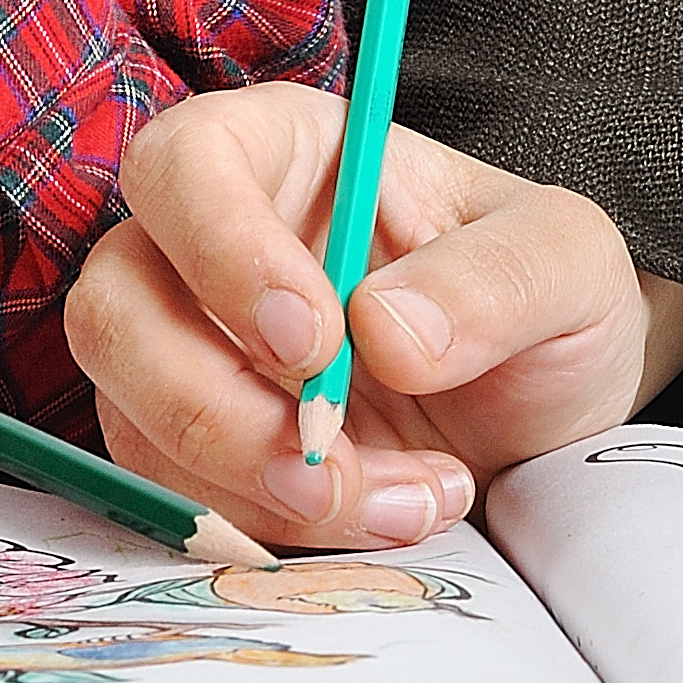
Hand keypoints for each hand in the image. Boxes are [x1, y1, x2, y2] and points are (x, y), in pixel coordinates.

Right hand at [64, 85, 682, 547]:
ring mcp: (187, 350)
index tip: (315, 342)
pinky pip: (171, 497)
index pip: (185, 165)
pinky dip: (266, 529)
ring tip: (409, 503)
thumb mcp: (567, 263)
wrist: (546, 411)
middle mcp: (209, 245)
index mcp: (286, 153)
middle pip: (115, 305)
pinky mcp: (191, 448)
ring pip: (132, 416)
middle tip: (330, 464)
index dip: (222, 251)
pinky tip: (383, 520)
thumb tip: (388, 331)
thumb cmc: (542, 299)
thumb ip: (497, 281)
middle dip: (212, 408)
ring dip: (252, 486)